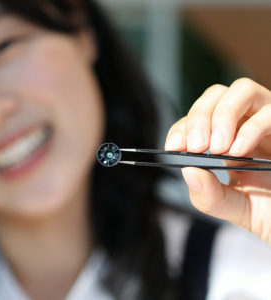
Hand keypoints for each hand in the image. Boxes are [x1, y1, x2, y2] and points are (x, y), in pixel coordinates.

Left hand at [165, 78, 270, 244]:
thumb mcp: (238, 211)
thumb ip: (210, 197)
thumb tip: (188, 172)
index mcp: (229, 141)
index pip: (198, 120)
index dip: (182, 128)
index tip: (174, 147)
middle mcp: (248, 126)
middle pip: (215, 96)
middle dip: (199, 118)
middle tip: (196, 146)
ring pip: (242, 90)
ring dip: (222, 115)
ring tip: (218, 147)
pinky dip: (251, 128)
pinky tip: (240, 152)